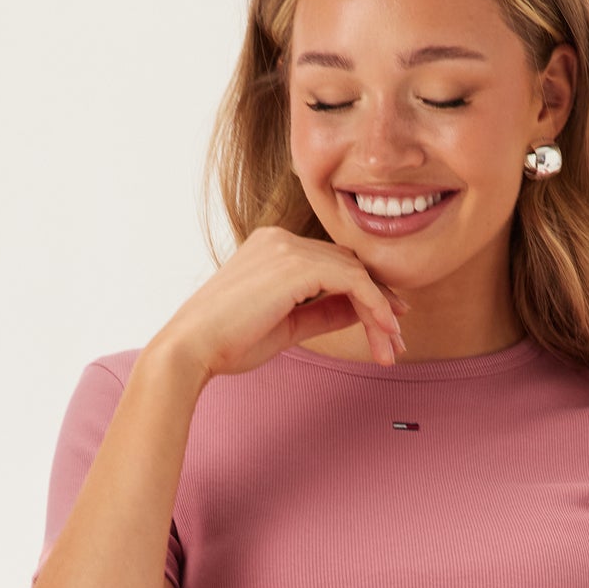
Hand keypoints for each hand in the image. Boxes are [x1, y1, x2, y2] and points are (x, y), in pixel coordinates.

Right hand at [149, 225, 411, 380]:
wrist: (192, 348)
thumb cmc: (229, 343)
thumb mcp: (287, 326)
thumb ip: (323, 313)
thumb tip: (360, 311)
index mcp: (273, 247)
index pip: (333, 264)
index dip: (366, 294)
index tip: (388, 325)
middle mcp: (281, 239)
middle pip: (349, 266)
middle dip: (379, 305)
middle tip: (397, 342)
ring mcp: (287, 247)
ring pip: (355, 274)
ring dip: (380, 313)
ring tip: (392, 348)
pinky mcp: (296, 265)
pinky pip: (352, 281)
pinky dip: (374, 305)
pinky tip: (386, 329)